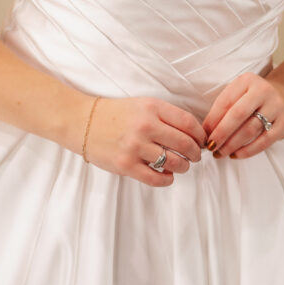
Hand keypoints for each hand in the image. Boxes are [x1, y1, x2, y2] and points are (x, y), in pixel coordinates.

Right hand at [82, 96, 207, 186]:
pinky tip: (167, 175)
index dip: (200, 135)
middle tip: (195, 156)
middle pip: (186, 144)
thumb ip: (166, 116)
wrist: (82, 122)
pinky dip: (167, 179)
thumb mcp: (142, 105)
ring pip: (175, 163)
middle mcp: (145, 126)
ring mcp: (135, 147)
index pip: (189, 123)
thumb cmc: (116, 114)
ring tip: (181, 166)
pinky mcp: (125, 165)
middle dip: (196, 153)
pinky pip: (156, 178)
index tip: (201, 141)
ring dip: (183, 167)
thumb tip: (194, 135)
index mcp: (152, 107)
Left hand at [202, 72, 283, 159]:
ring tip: (220, 152)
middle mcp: (263, 91)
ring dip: (232, 144)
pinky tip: (236, 154)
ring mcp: (276, 107)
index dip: (212, 120)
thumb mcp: (240, 92)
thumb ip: (224, 107)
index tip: (203, 134)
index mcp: (247, 81)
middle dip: (221, 134)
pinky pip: (264, 141)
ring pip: (250, 130)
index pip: (225, 101)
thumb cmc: (255, 96)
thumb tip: (207, 131)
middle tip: (210, 146)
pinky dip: (248, 151)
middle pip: (237, 115)